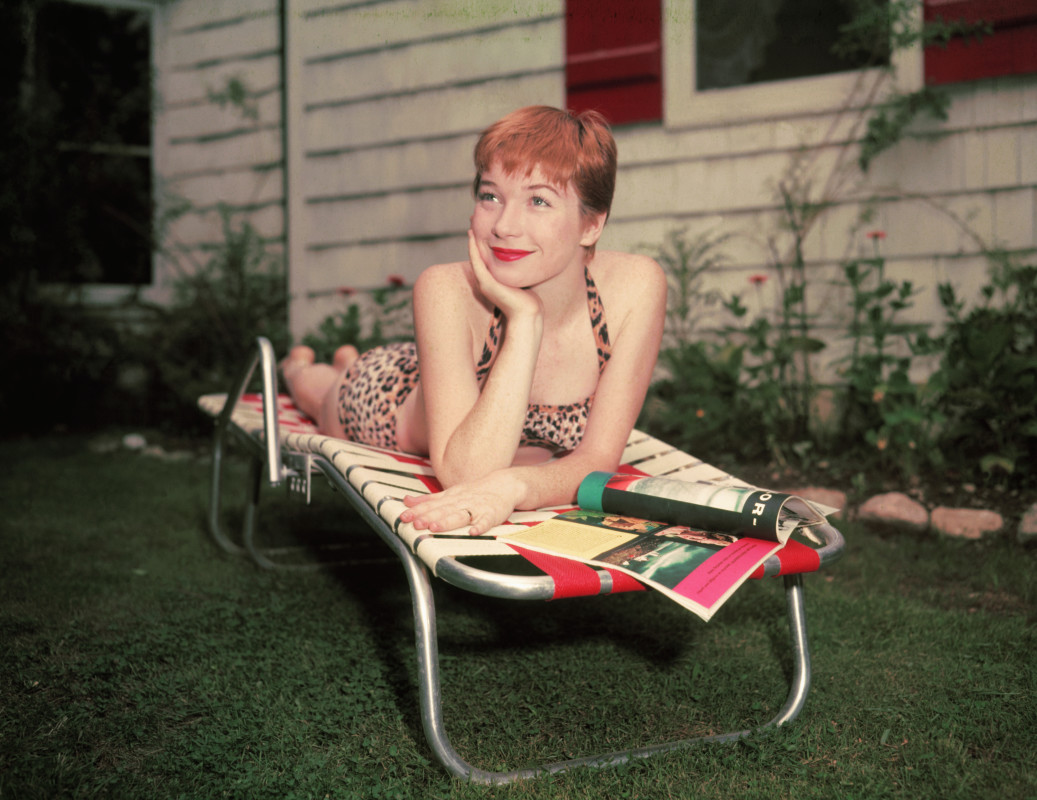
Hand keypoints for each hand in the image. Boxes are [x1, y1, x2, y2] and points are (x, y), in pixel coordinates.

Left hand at [399, 470, 521, 535]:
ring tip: (435, 527)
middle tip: (415, 524)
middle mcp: (461, 502)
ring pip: (460, 515)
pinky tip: (473, 532)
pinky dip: (480, 526)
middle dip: (428, 517)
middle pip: (443, 510)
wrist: (503, 485)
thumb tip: (406, 501)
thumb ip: (428, 499)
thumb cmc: (473, 492)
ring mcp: (476, 508)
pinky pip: (485, 521)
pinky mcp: (491, 514)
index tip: (404, 517)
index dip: (417, 511)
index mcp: (450, 498)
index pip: (431, 504)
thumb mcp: (449, 493)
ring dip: (447, 522)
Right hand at [467, 229, 542, 321]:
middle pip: (478, 259)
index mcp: (492, 283)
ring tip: (470, 229)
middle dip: (475, 243)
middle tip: (473, 226)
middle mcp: (485, 283)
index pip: (484, 262)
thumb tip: (524, 262)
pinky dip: (473, 250)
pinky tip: (472, 238)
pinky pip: (477, 263)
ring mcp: (485, 283)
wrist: (527, 314)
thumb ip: (517, 273)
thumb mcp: (520, 282)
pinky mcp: (487, 283)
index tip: (482, 233)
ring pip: (475, 259)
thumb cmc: (528, 301)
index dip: (481, 248)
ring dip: (471, 244)